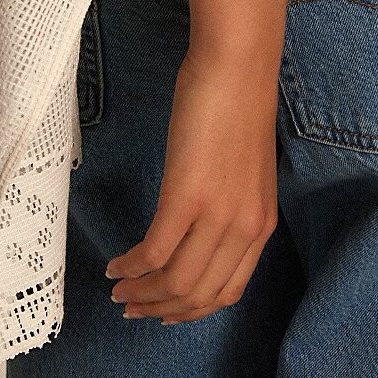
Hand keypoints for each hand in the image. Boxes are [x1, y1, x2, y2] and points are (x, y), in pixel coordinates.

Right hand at [104, 45, 279, 323]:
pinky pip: (155, 252)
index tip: (163, 312)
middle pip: (197, 295)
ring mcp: (217, 215)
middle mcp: (243, 229)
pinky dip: (132, 266)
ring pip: (175, 282)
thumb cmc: (236, 105)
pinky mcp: (187, 196)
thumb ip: (230, 205)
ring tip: (118, 290)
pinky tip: (116, 264)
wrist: (238, 66)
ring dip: (142, 293)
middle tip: (130, 307)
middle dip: (160, 308)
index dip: (190, 310)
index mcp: (260, 226)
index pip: (227, 292)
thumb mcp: (244, 171)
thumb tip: (199, 231)